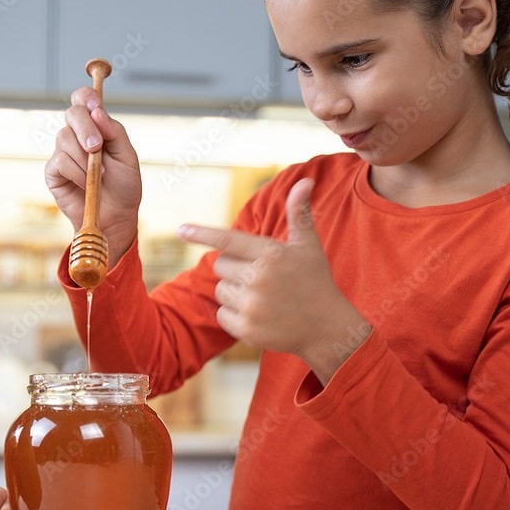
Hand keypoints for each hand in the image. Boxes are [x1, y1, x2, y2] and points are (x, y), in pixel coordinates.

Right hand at [44, 86, 142, 267]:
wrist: (115, 217)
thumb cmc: (123, 186)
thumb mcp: (127, 156)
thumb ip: (114, 132)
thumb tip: (98, 112)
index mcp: (96, 126)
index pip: (84, 99)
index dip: (87, 97)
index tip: (96, 107)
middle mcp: (77, 135)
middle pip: (72, 113)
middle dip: (85, 128)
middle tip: (97, 147)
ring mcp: (63, 152)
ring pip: (64, 138)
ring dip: (85, 159)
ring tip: (100, 177)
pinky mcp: (53, 171)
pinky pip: (60, 162)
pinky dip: (77, 173)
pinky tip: (87, 185)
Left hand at [178, 178, 370, 382]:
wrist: (327, 328)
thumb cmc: (315, 282)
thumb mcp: (308, 246)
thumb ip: (299, 213)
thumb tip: (305, 181)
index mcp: (270, 253)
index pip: (228, 239)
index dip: (202, 233)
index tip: (181, 229)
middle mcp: (258, 278)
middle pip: (220, 265)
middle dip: (234, 268)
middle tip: (260, 276)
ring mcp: (251, 305)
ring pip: (220, 290)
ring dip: (234, 292)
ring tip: (262, 297)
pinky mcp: (246, 328)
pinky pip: (221, 315)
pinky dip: (234, 315)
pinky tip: (258, 315)